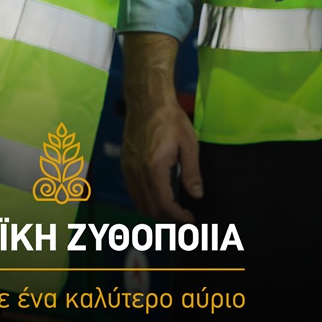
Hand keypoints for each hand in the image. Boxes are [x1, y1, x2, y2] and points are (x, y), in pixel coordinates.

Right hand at [121, 97, 203, 221]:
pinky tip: (159, 197)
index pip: (164, 204)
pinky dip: (146, 201)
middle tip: (184, 218)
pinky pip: (133, 192)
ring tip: (174, 210)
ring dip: (156, 211)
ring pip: (139, 203)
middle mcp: (137, 173)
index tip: (190, 220)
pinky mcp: (124, 165)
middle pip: (150, 208)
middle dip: (167, 218)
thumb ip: (191, 172)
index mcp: (154, 168)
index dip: (177, 216)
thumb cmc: (171, 120)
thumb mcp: (189, 144)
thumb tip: (197, 195)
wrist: (147, 102)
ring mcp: (128, 170)